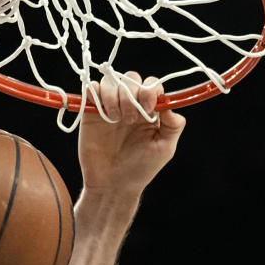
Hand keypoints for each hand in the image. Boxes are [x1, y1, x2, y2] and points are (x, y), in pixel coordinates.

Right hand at [77, 70, 186, 200]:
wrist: (112, 185)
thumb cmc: (140, 169)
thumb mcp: (164, 148)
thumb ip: (173, 125)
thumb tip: (169, 104)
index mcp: (149, 110)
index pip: (151, 85)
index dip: (149, 91)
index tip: (148, 109)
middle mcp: (130, 105)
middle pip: (131, 79)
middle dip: (131, 96)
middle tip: (129, 120)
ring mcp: (110, 107)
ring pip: (111, 81)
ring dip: (114, 96)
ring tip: (115, 119)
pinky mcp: (91, 112)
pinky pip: (92, 90)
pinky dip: (96, 93)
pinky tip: (102, 112)